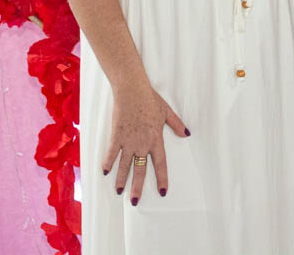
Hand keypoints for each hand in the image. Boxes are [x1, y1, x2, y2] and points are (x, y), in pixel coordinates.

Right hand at [103, 82, 188, 203]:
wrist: (132, 91)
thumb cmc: (150, 100)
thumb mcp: (167, 112)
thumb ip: (176, 124)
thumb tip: (187, 134)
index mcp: (156, 139)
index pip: (160, 164)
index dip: (162, 179)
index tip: (163, 191)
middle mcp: (142, 144)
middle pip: (140, 170)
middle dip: (137, 187)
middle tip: (135, 202)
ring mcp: (128, 141)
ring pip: (124, 165)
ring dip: (121, 179)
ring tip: (119, 192)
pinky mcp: (116, 136)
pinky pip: (111, 153)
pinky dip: (108, 163)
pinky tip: (105, 173)